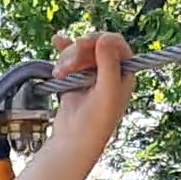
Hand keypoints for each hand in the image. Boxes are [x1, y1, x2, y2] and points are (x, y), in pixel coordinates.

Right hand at [49, 31, 135, 151]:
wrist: (74, 142)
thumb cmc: (96, 122)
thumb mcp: (107, 92)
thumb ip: (108, 64)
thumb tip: (105, 37)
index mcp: (124, 73)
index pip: (116, 44)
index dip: (101, 40)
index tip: (85, 44)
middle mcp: (110, 72)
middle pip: (95, 45)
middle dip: (79, 51)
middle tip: (69, 64)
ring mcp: (91, 74)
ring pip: (80, 52)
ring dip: (67, 58)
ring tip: (59, 74)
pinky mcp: (75, 78)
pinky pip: (70, 58)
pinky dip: (63, 52)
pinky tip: (57, 41)